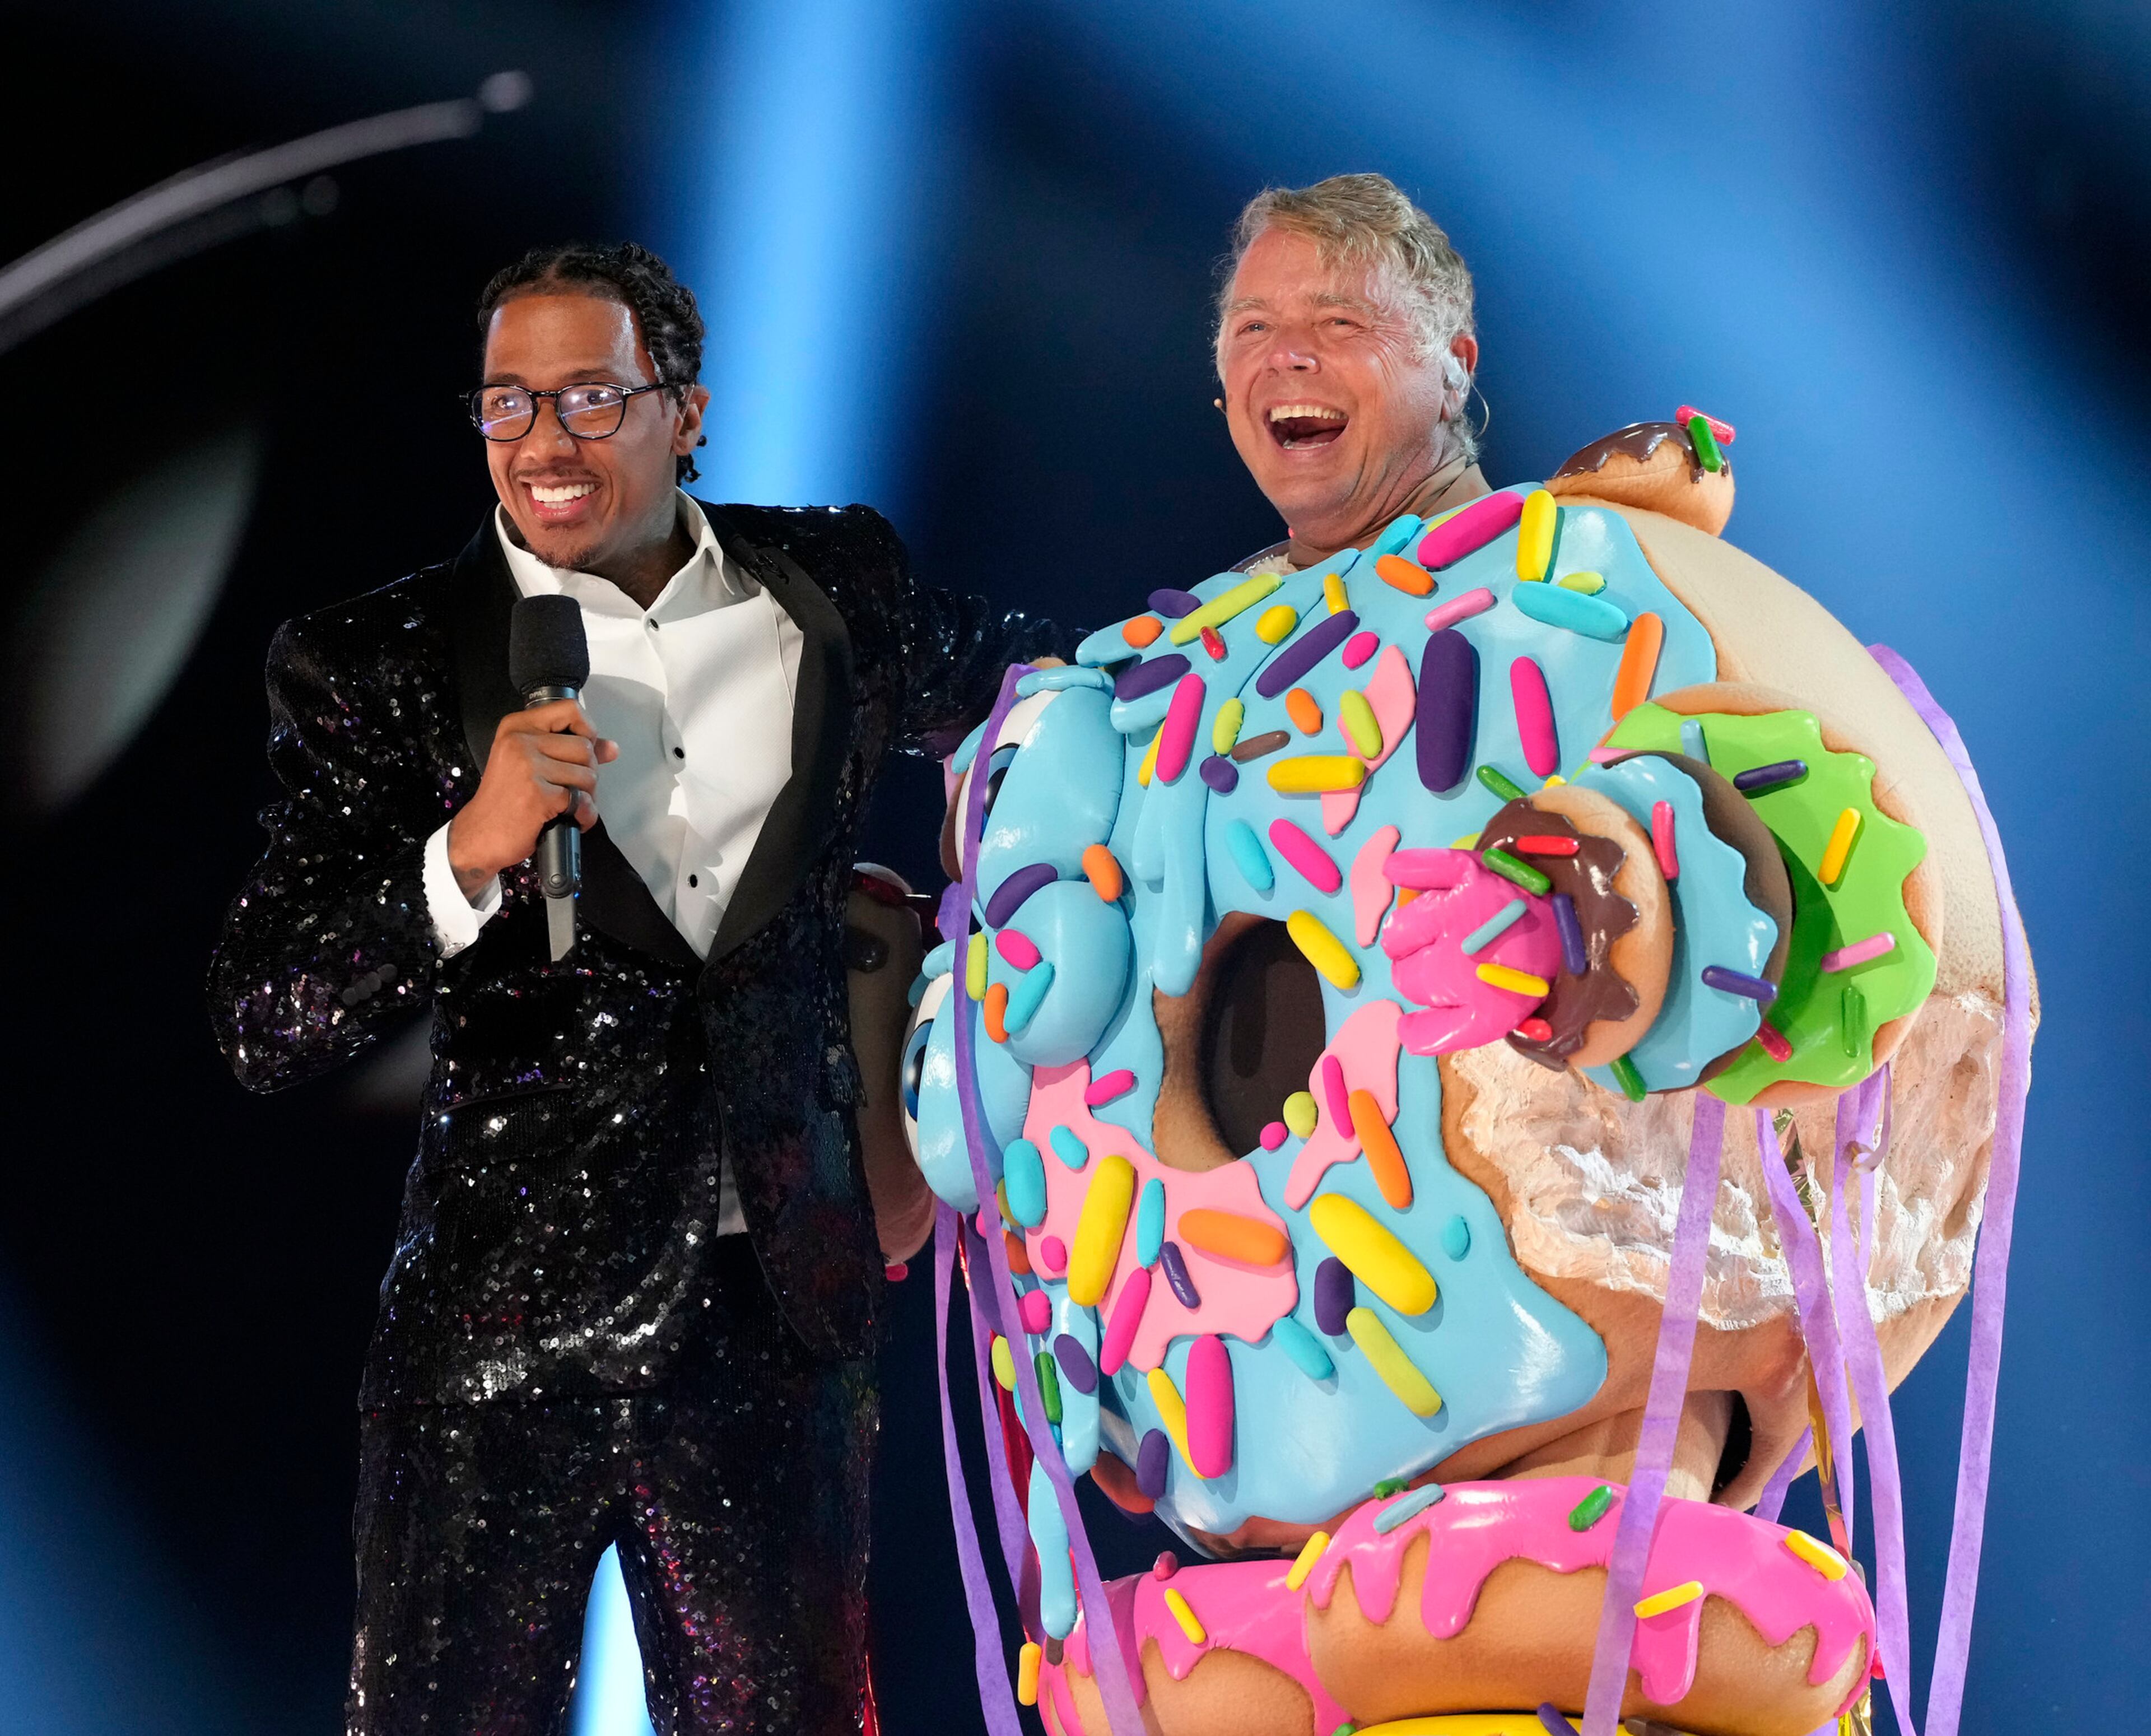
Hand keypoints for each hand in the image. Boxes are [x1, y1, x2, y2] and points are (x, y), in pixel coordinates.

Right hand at [447, 700, 618, 898]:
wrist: (479, 834)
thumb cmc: (505, 800)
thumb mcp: (529, 765)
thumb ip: (570, 751)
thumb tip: (611, 748)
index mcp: (517, 726)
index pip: (569, 709)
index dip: (588, 730)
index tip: (584, 752)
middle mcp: (521, 741)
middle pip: (585, 747)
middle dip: (588, 774)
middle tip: (573, 791)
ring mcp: (529, 767)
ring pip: (588, 775)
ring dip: (587, 797)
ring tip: (570, 807)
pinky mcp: (539, 795)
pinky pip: (582, 801)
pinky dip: (585, 816)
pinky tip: (572, 820)